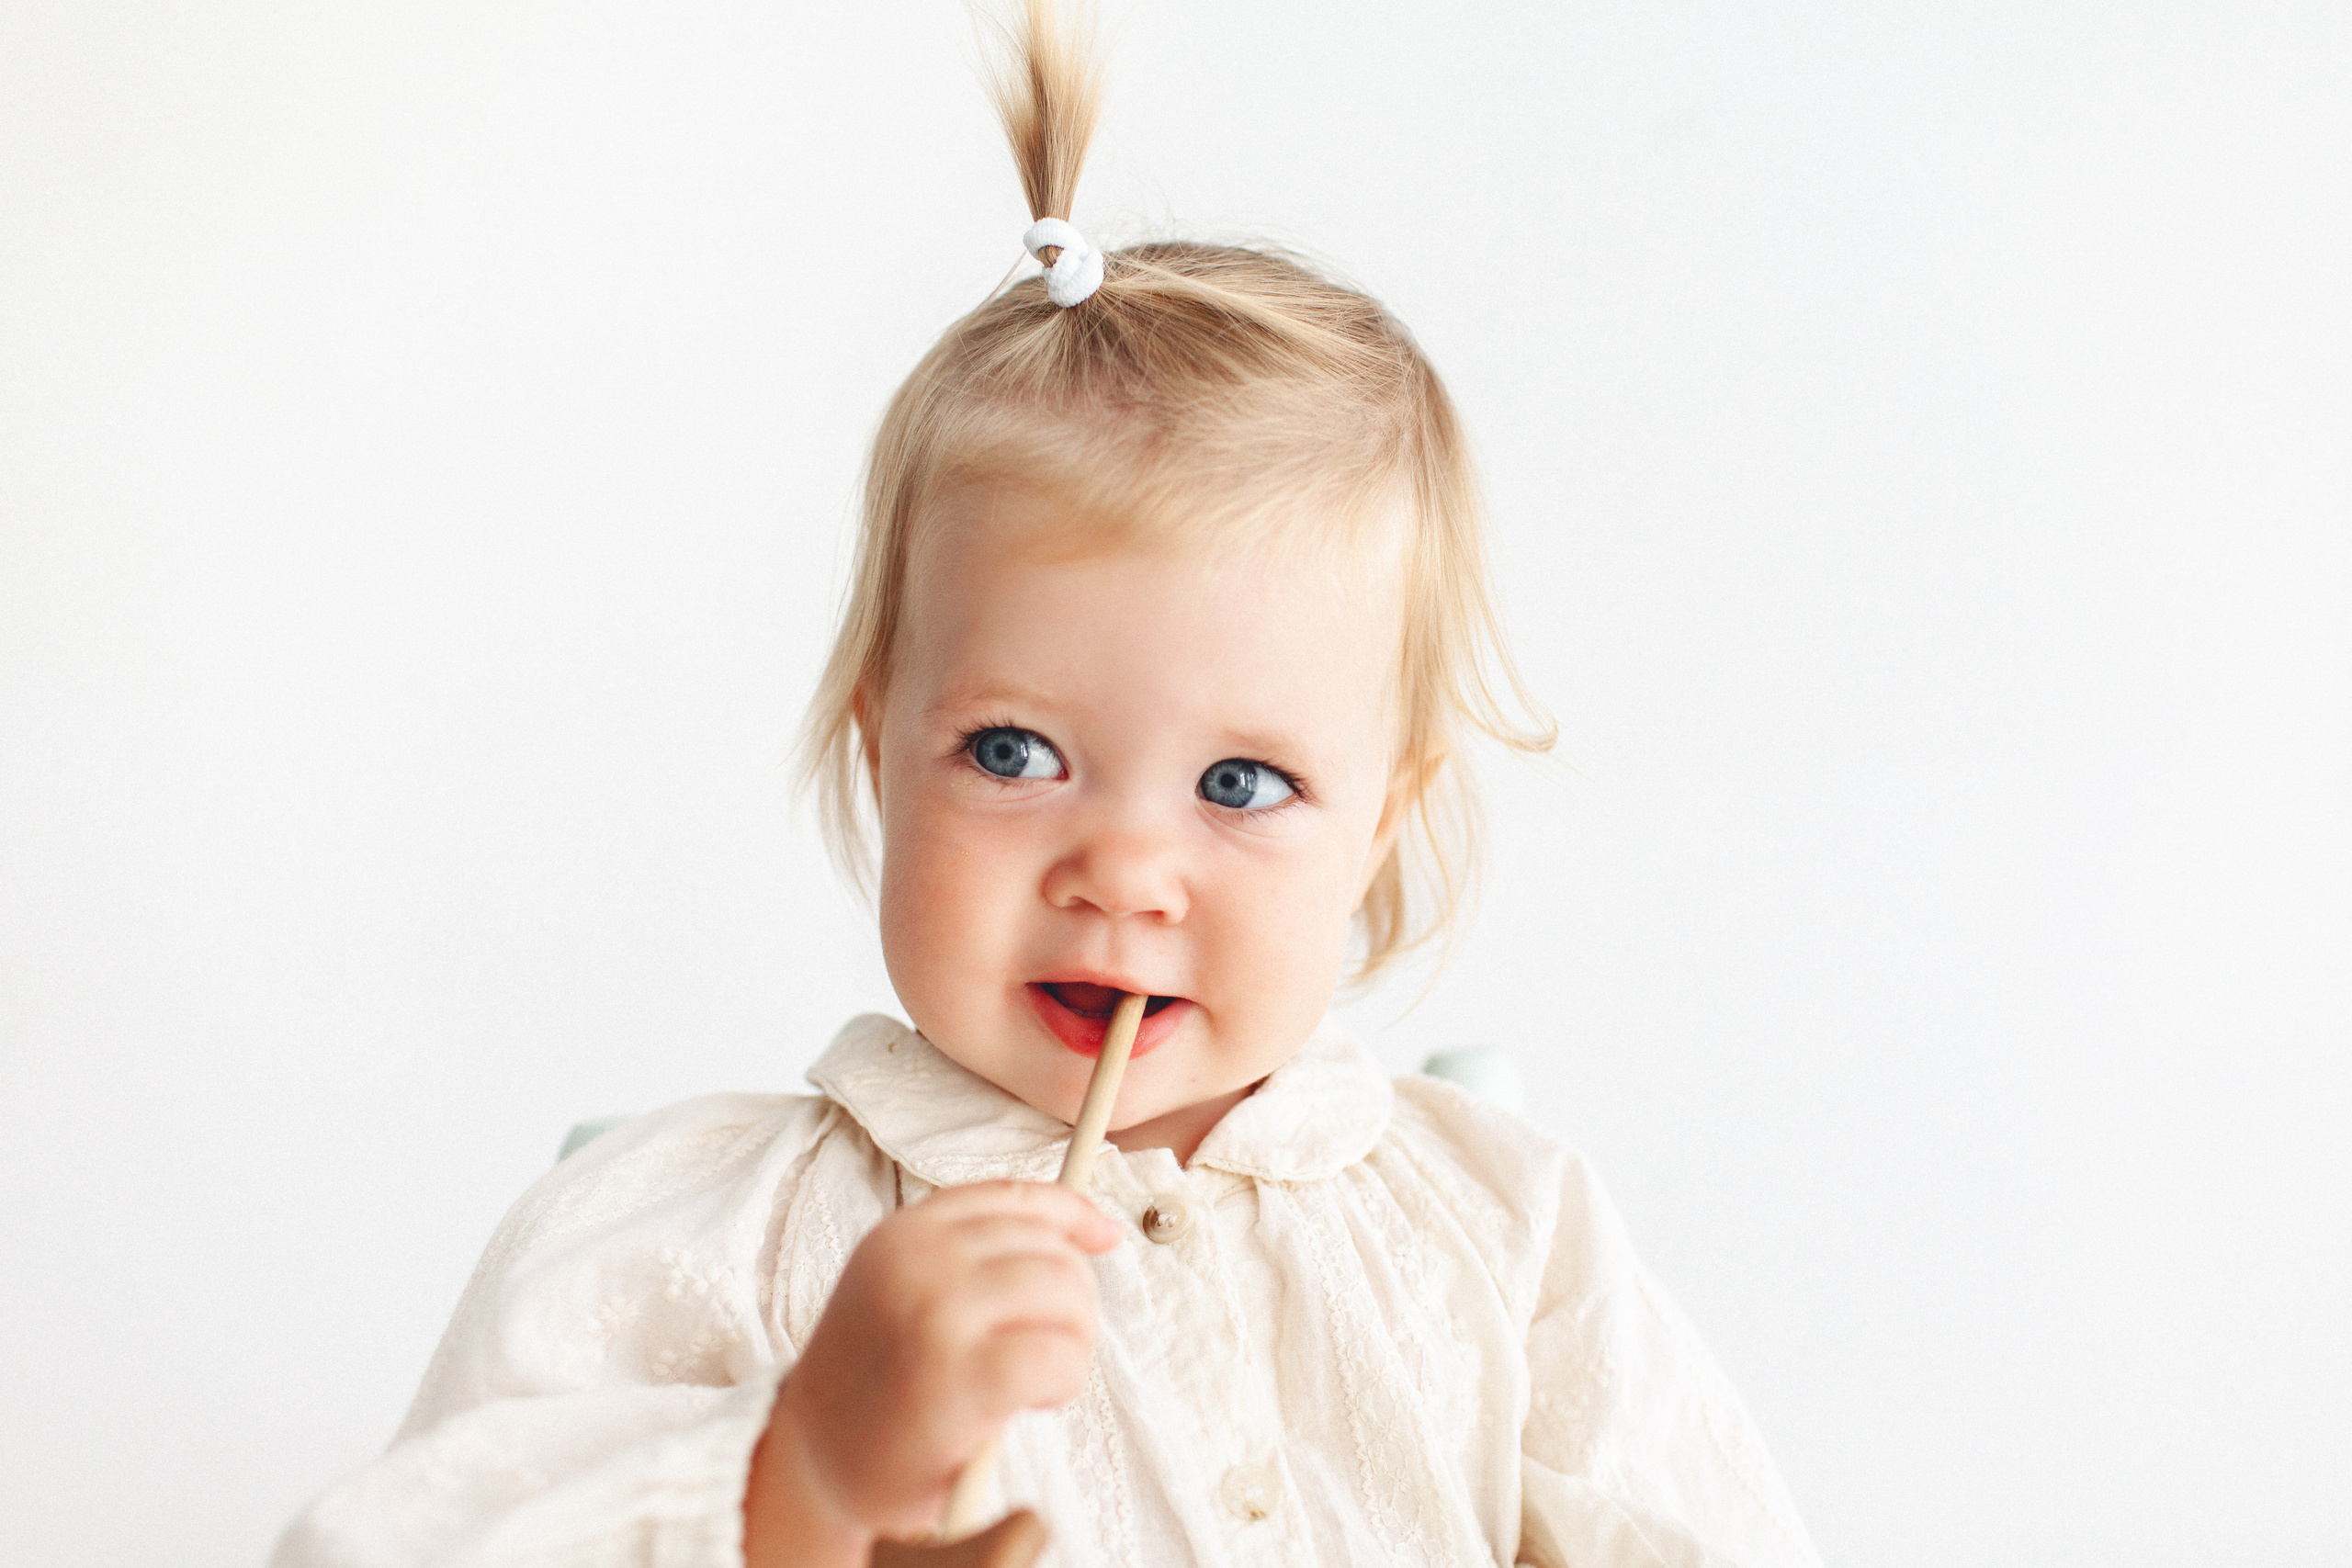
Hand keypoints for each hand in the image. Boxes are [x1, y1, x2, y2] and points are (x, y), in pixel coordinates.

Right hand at [744, 1181, 1119, 1564]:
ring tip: (1041, 1379)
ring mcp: (937, 1315)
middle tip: (1051, 1351)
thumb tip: (1095, 1228)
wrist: (814, 1462)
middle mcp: (917, 1262)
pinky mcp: (959, 1378)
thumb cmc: (878, 1379)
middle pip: (1051, 1250)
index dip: (1071, 1212)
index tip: (1105, 1235)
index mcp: (903, 1234)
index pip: (1013, 1196)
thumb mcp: (905, 1287)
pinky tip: (1036, 1401)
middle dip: (1074, 1302)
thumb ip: (976, 1251)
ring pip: (1064, 1294)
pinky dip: (1065, 1380)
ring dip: (1074, 1342)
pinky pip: (1059, 1356)